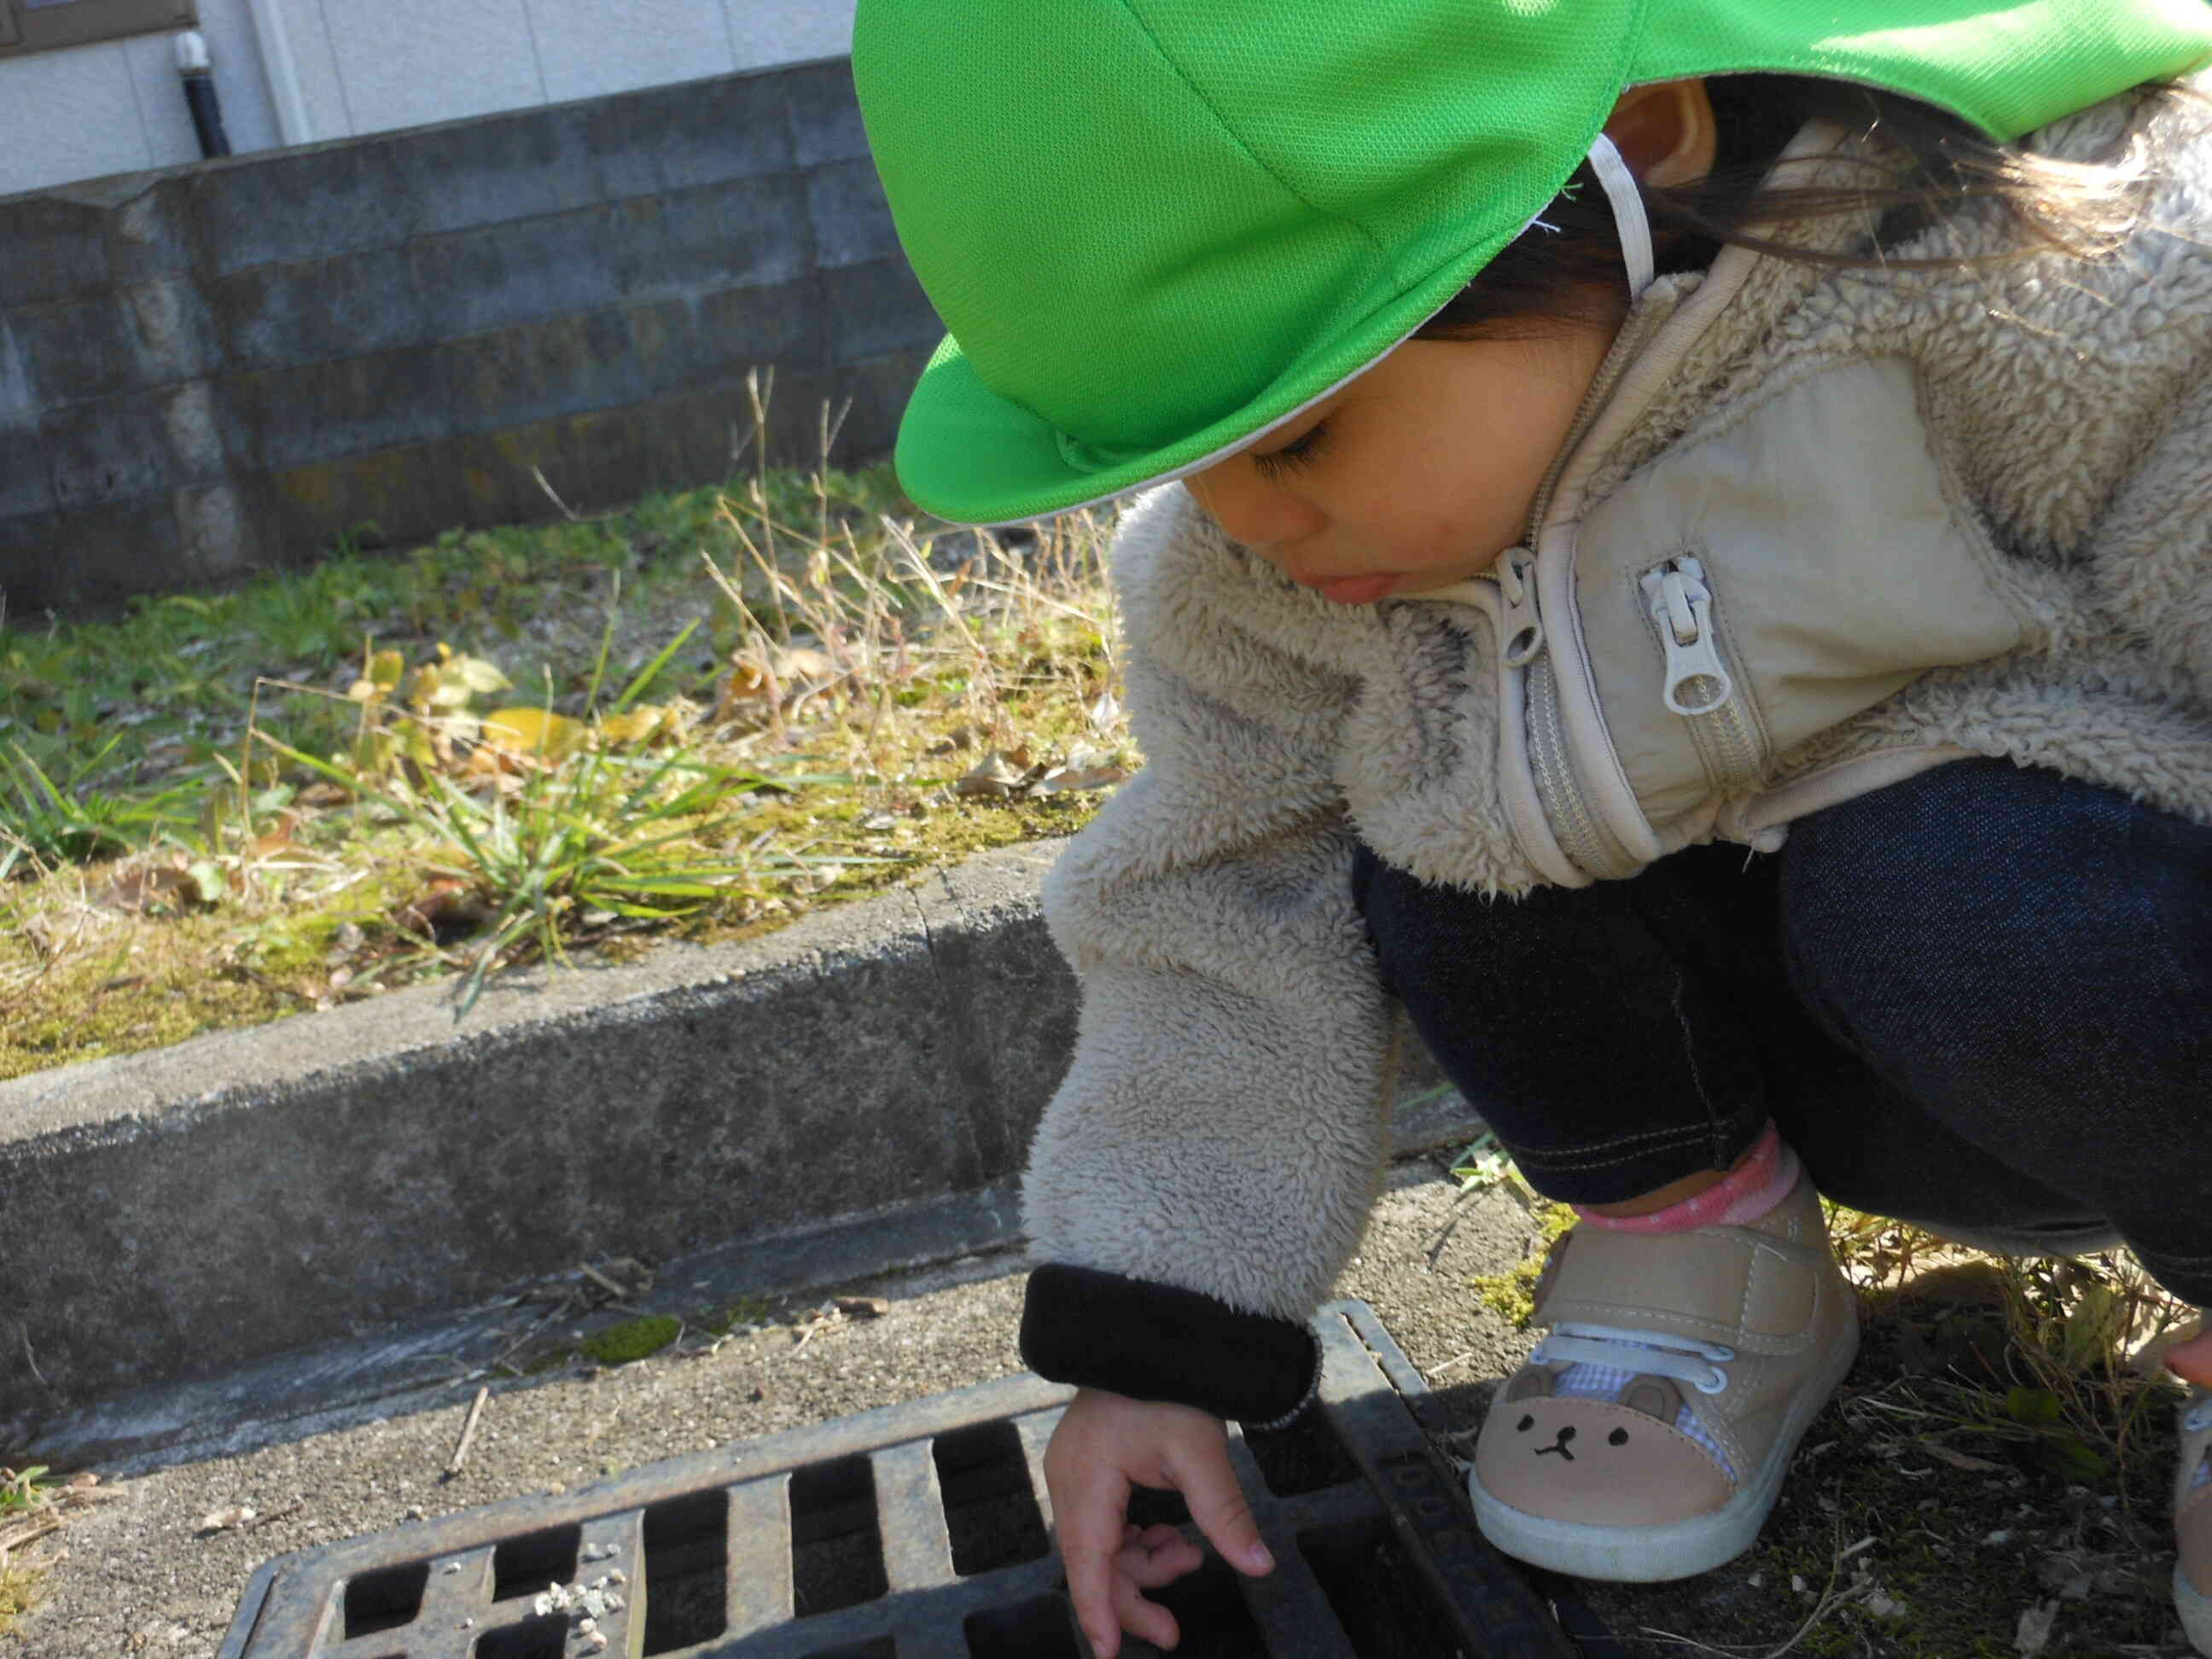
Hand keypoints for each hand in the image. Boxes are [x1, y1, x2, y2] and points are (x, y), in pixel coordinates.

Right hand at [1043, 1387, 1274, 1655]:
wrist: (1154, 1335)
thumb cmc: (1170, 1385)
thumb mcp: (1202, 1451)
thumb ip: (1225, 1514)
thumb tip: (1259, 1565)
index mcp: (1087, 1476)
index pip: (1088, 1560)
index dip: (1098, 1611)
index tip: (1109, 1653)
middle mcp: (1068, 1480)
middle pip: (1092, 1562)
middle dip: (1133, 1597)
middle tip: (1173, 1634)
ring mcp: (1073, 1474)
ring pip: (1100, 1548)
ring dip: (1143, 1564)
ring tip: (1188, 1557)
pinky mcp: (1086, 1471)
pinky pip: (1105, 1525)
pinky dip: (1136, 1541)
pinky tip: (1170, 1537)